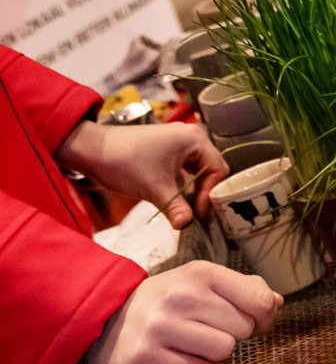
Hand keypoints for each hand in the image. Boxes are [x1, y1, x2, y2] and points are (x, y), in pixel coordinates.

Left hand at [57, 120, 228, 229]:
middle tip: (198, 215)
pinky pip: (182, 170)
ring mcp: (176, 144)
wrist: (90, 151)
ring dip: (192, 191)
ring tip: (187, 211)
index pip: (217, 170)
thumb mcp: (154, 188)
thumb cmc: (124, 162)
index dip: (212, 194)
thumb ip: (176, 208)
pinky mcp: (164, 151)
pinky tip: (174, 201)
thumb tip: (187, 226)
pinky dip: (180, 186)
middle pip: (209, 170)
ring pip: (195, 171)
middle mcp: (190, 138)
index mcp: (195, 140)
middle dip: (204, 194)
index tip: (200, 213)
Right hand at [85, 262, 280, 363]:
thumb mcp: (201, 283)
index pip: (258, 299)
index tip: (258, 321)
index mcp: (201, 273)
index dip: (265, 316)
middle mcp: (181, 295)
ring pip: (223, 350)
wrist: (106, 322)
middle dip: (235, 335)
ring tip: (199, 347)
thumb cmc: (166, 302)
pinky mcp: (146, 356)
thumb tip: (276, 302)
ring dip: (218, 355)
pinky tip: (192, 363)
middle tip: (213, 332)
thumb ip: (242, 289)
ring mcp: (161, 326)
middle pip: (243, 328)